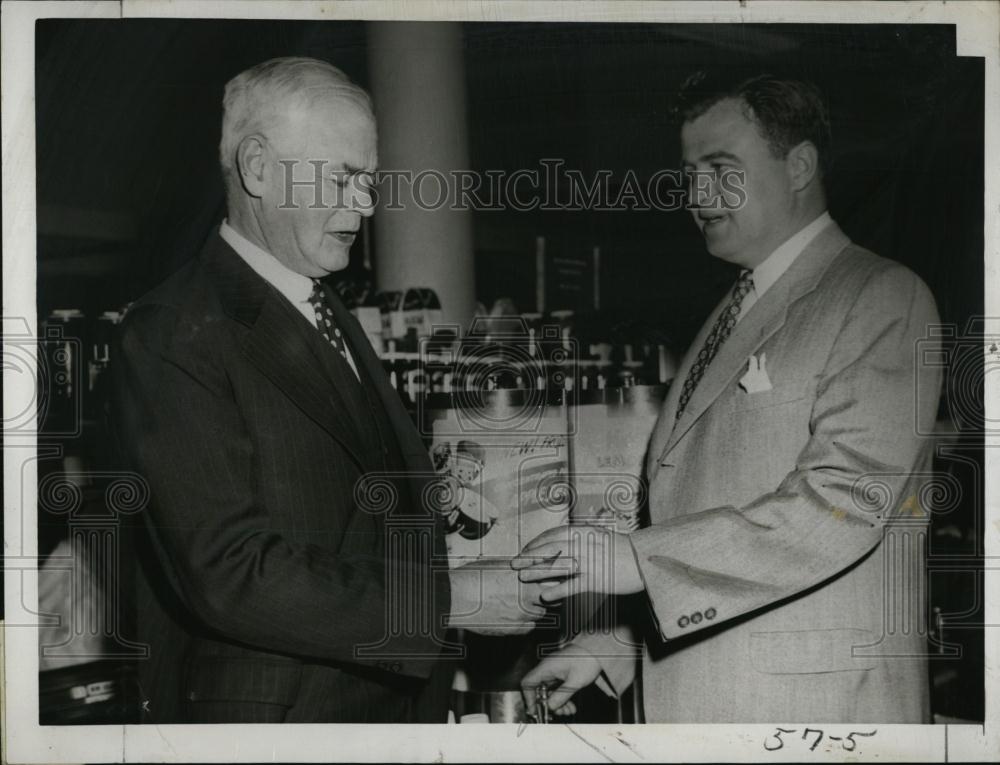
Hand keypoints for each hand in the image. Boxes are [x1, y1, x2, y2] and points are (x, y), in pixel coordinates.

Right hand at [447, 559, 546, 635]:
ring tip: (522, 603)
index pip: (553, 579)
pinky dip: (525, 622)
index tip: (549, 578)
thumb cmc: (472, 578)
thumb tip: (528, 568)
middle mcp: (528, 597)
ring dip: (536, 608)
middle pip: (553, 598)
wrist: (456, 598)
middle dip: (548, 595)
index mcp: (526, 577)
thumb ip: (519, 569)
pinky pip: (529, 627)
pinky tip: (513, 614)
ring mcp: (522, 615)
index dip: (552, 579)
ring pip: (541, 614)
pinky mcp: (514, 629)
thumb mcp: (499, 564)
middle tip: (539, 592)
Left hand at [511, 524, 643, 601]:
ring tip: (523, 577)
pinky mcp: (598, 580)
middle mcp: (586, 545)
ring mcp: (592, 562)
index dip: (536, 543)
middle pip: (552, 549)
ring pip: (559, 567)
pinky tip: (545, 596)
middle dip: (531, 556)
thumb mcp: (600, 537)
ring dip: (539, 572)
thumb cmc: (622, 549)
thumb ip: (580, 540)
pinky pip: (574, 586)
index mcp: (586, 532)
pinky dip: (558, 591)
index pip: (554, 535)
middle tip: (515, 564)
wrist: (645, 560)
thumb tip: (559, 546)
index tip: (524, 550)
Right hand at [521, 643, 601, 712]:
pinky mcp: (562, 674)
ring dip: (558, 704)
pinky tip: (571, 707)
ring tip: (569, 711)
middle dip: (548, 704)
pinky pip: (557, 689)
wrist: (598, 651)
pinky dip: (563, 699)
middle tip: (557, 714)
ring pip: (550, 692)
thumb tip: (550, 707)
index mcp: (546, 667)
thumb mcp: (575, 682)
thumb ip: (561, 696)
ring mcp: (555, 672)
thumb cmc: (587, 661)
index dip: (529, 698)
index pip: (528, 683)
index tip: (535, 710)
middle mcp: (548, 669)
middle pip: (539, 690)